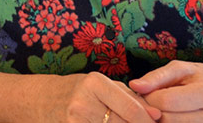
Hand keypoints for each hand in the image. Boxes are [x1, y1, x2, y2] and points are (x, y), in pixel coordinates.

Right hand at [41, 72, 160, 122]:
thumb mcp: (102, 86)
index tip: (158, 121)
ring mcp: (75, 122)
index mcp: (94, 84)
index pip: (131, 108)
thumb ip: (129, 98)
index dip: (148, 120)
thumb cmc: (79, 91)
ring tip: (123, 121)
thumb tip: (157, 115)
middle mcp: (83, 103)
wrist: (44, 100)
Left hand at [129, 61, 202, 122]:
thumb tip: (134, 86)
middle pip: (168, 120)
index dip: (149, 97)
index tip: (145, 92)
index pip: (166, 101)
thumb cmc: (201, 77)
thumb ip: (156, 77)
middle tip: (150, 103)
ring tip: (160, 110)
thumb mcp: (180, 69)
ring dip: (160, 121)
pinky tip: (170, 118)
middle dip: (153, 112)